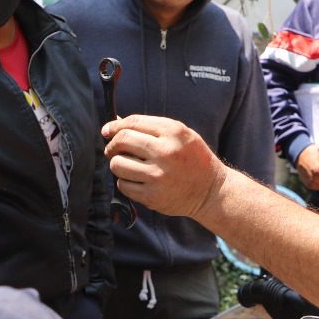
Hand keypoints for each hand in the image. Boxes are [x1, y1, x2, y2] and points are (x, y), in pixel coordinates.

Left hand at [102, 115, 227, 219]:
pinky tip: (138, 180)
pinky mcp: (152, 195)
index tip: (108, 130)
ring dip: (118, 165)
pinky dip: (125, 182)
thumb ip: (150, 128)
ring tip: (130, 167)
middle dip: (113, 145)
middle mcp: (165, 152)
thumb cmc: (193, 159)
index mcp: (173, 132)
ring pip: (118, 164)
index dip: (115, 126)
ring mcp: (158, 175)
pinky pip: (123, 185)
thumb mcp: (181, 135)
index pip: (133, 123)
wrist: (211, 191)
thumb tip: (115, 123)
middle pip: (122, 141)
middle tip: (114, 150)